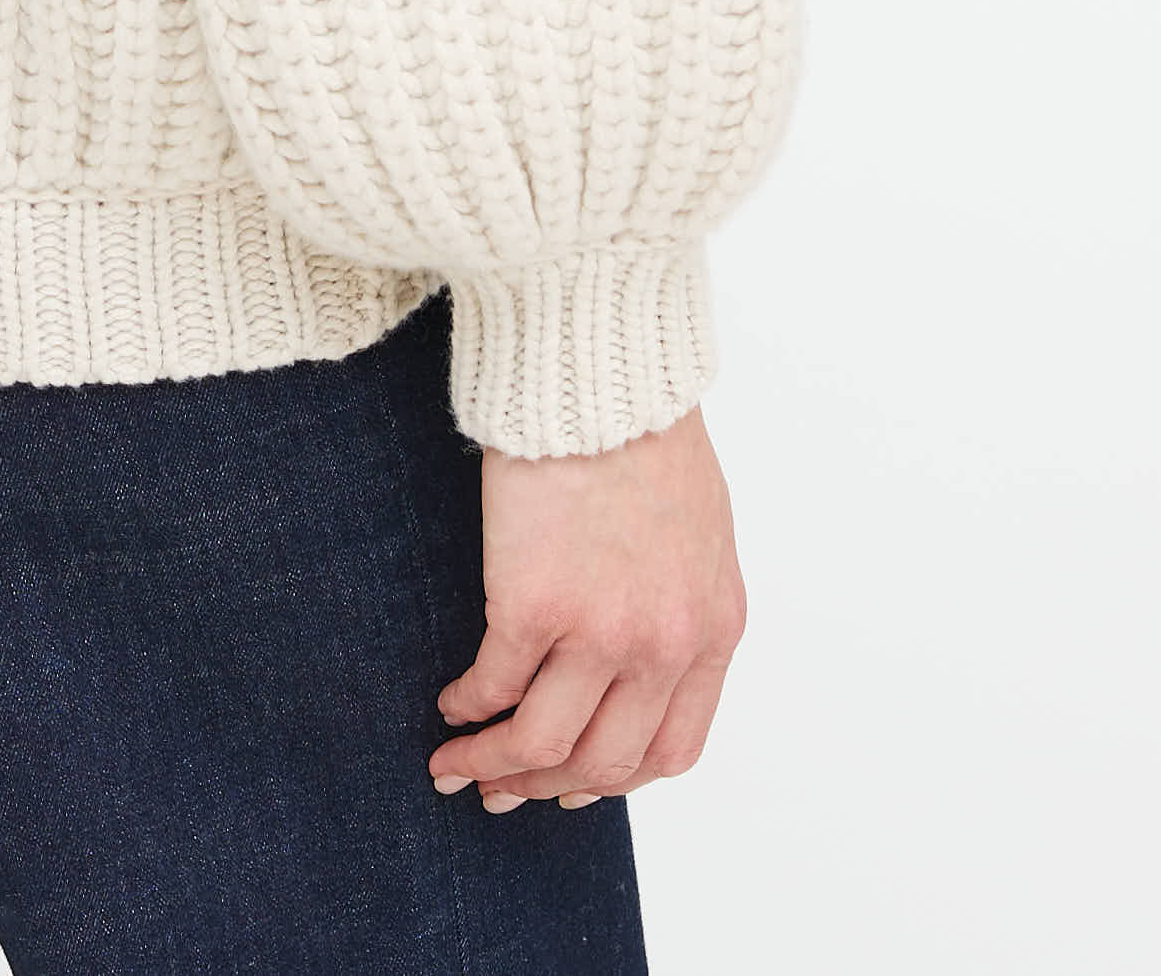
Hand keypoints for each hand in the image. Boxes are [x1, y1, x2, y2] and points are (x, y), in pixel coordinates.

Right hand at [428, 402, 745, 812]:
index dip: (612, 779)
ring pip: (543, 743)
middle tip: (501, 789)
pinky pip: (494, 684)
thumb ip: (679, 605)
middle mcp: (663, 646)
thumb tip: (637, 662)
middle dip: (545, 785)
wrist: (603, 370)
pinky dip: (467, 704)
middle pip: (604, 762)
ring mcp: (600, 632)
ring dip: (494, 764)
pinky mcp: (532, 603)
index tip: (570, 784)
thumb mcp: (699, 535)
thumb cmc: (645, 431)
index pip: (669, 750)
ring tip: (456, 762)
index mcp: (710, 630)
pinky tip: (450, 700)